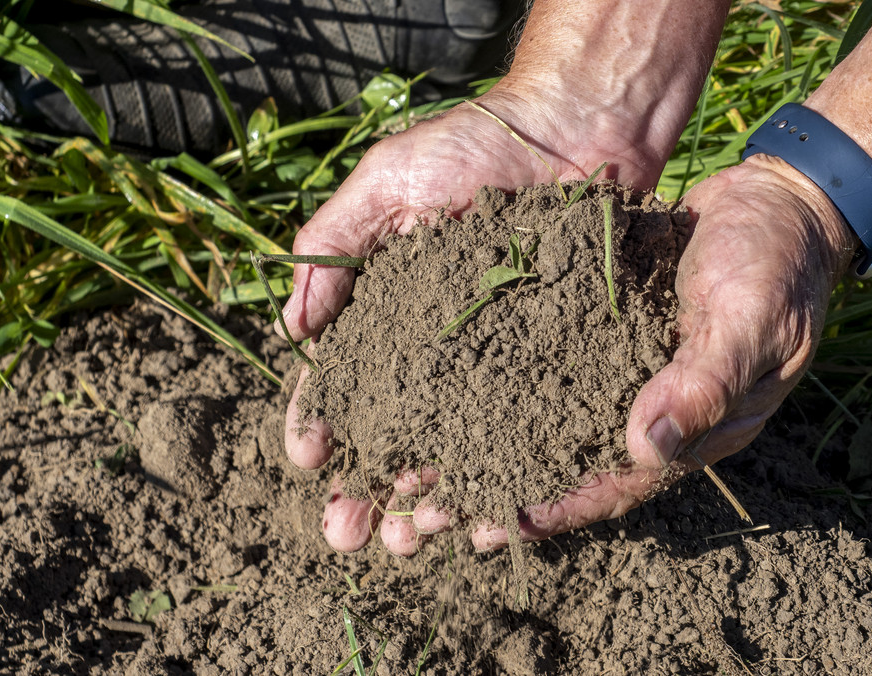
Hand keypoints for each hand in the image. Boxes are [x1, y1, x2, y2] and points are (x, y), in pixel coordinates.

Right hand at [282, 86, 663, 554]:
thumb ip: (335, 247)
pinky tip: (489, 510)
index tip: (308, 463)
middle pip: (395, 430)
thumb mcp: (389, 183)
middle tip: (350, 535)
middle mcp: (439, 344)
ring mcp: (497, 358)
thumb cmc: (477, 144)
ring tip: (412, 540)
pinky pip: (523, 426)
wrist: (579, 127)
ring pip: (454, 443)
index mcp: (391, 308)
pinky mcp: (552, 361)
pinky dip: (502, 470)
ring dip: (426, 496)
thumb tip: (293, 330)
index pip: (345, 379)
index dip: (321, 422)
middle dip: (367, 486)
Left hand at [470, 153, 855, 549]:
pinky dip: (509, 367)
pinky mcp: (610, 324)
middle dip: (513, 478)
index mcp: (702, 424)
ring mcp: (631, 364)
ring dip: (496, 429)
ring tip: (432, 452)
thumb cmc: (779, 262)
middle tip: (442, 505)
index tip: (503, 522)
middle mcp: (658, 404)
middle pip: (579, 456)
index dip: (566, 505)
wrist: (779, 198)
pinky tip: (456, 370)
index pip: (627, 480)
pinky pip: (556, 355)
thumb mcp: (751, 318)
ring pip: (557, 410)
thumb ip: (705, 382)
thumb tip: (648, 447)